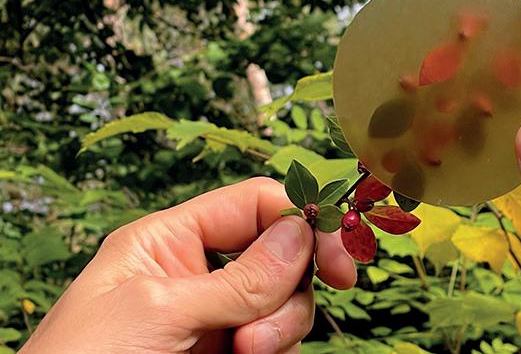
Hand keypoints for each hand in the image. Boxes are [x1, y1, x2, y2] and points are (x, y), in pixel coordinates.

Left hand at [21, 177, 355, 353]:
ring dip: (279, 326)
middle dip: (287, 288)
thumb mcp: (160, 312)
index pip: (253, 205)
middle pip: (280, 254)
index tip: (337, 259)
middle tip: (266, 330)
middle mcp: (197, 272)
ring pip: (284, 300)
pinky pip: (275, 337)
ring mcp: (214, 317)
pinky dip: (275, 347)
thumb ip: (238, 277)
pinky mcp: (225, 352)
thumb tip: (302, 231)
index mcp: (169, 240)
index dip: (301, 220)